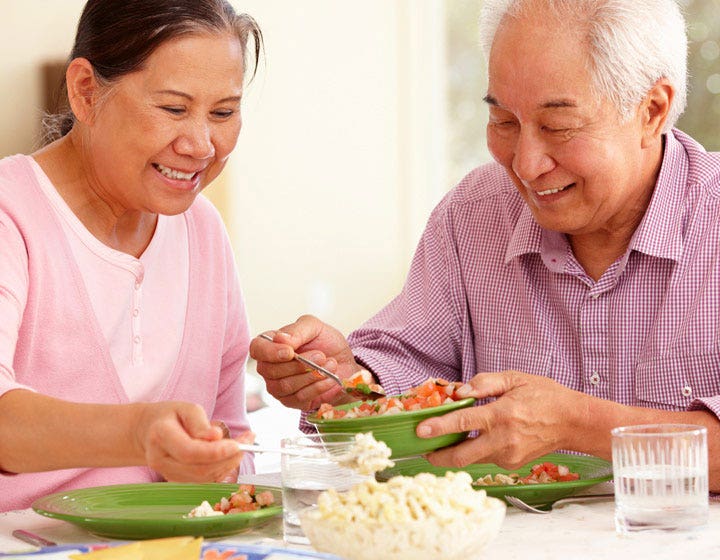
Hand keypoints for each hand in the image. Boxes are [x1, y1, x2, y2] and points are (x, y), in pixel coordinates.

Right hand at [134, 402, 247, 482]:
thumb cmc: (169, 416)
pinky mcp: (178, 481)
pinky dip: (223, 467)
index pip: (189, 452)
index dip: (215, 452)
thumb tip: (216, 437)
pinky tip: (231, 453)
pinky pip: (205, 480)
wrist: (147, 432)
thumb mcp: (185, 408)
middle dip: (229, 458)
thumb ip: (200, 423)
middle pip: (199, 469)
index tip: (237, 444)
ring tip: (244, 443)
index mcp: (161, 437)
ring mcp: (168, 474)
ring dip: (230, 463)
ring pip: (204, 477)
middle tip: (248, 440)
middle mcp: (161, 460)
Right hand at [249, 314, 360, 409]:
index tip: (290, 352)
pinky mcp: (291, 401)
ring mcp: (278, 386)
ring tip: (330, 364)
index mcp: (270, 344)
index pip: (257, 349)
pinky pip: (299, 398)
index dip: (270, 352)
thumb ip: (297, 330)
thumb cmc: (326, 343)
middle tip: (321, 355)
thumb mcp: (315, 327)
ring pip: (284, 386)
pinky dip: (317, 387)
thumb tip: (280, 339)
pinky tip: (329, 378)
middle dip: (299, 364)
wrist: (346, 362)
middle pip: (270, 370)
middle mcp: (269, 367)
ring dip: (311, 375)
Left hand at [416, 370, 589, 468]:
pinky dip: (473, 451)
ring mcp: (508, 455)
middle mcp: (503, 439)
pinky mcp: (512, 463)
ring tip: (442, 442)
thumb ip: (484, 383)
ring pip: (471, 460)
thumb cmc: (544, 396)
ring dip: (454, 453)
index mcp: (502, 415)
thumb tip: (459, 392)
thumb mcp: (515, 378)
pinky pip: (485, 459)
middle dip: (437, 456)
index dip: (438, 428)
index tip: (420, 431)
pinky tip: (470, 441)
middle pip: (461, 456)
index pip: (462, 423)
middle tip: (423, 449)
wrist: (573, 422)